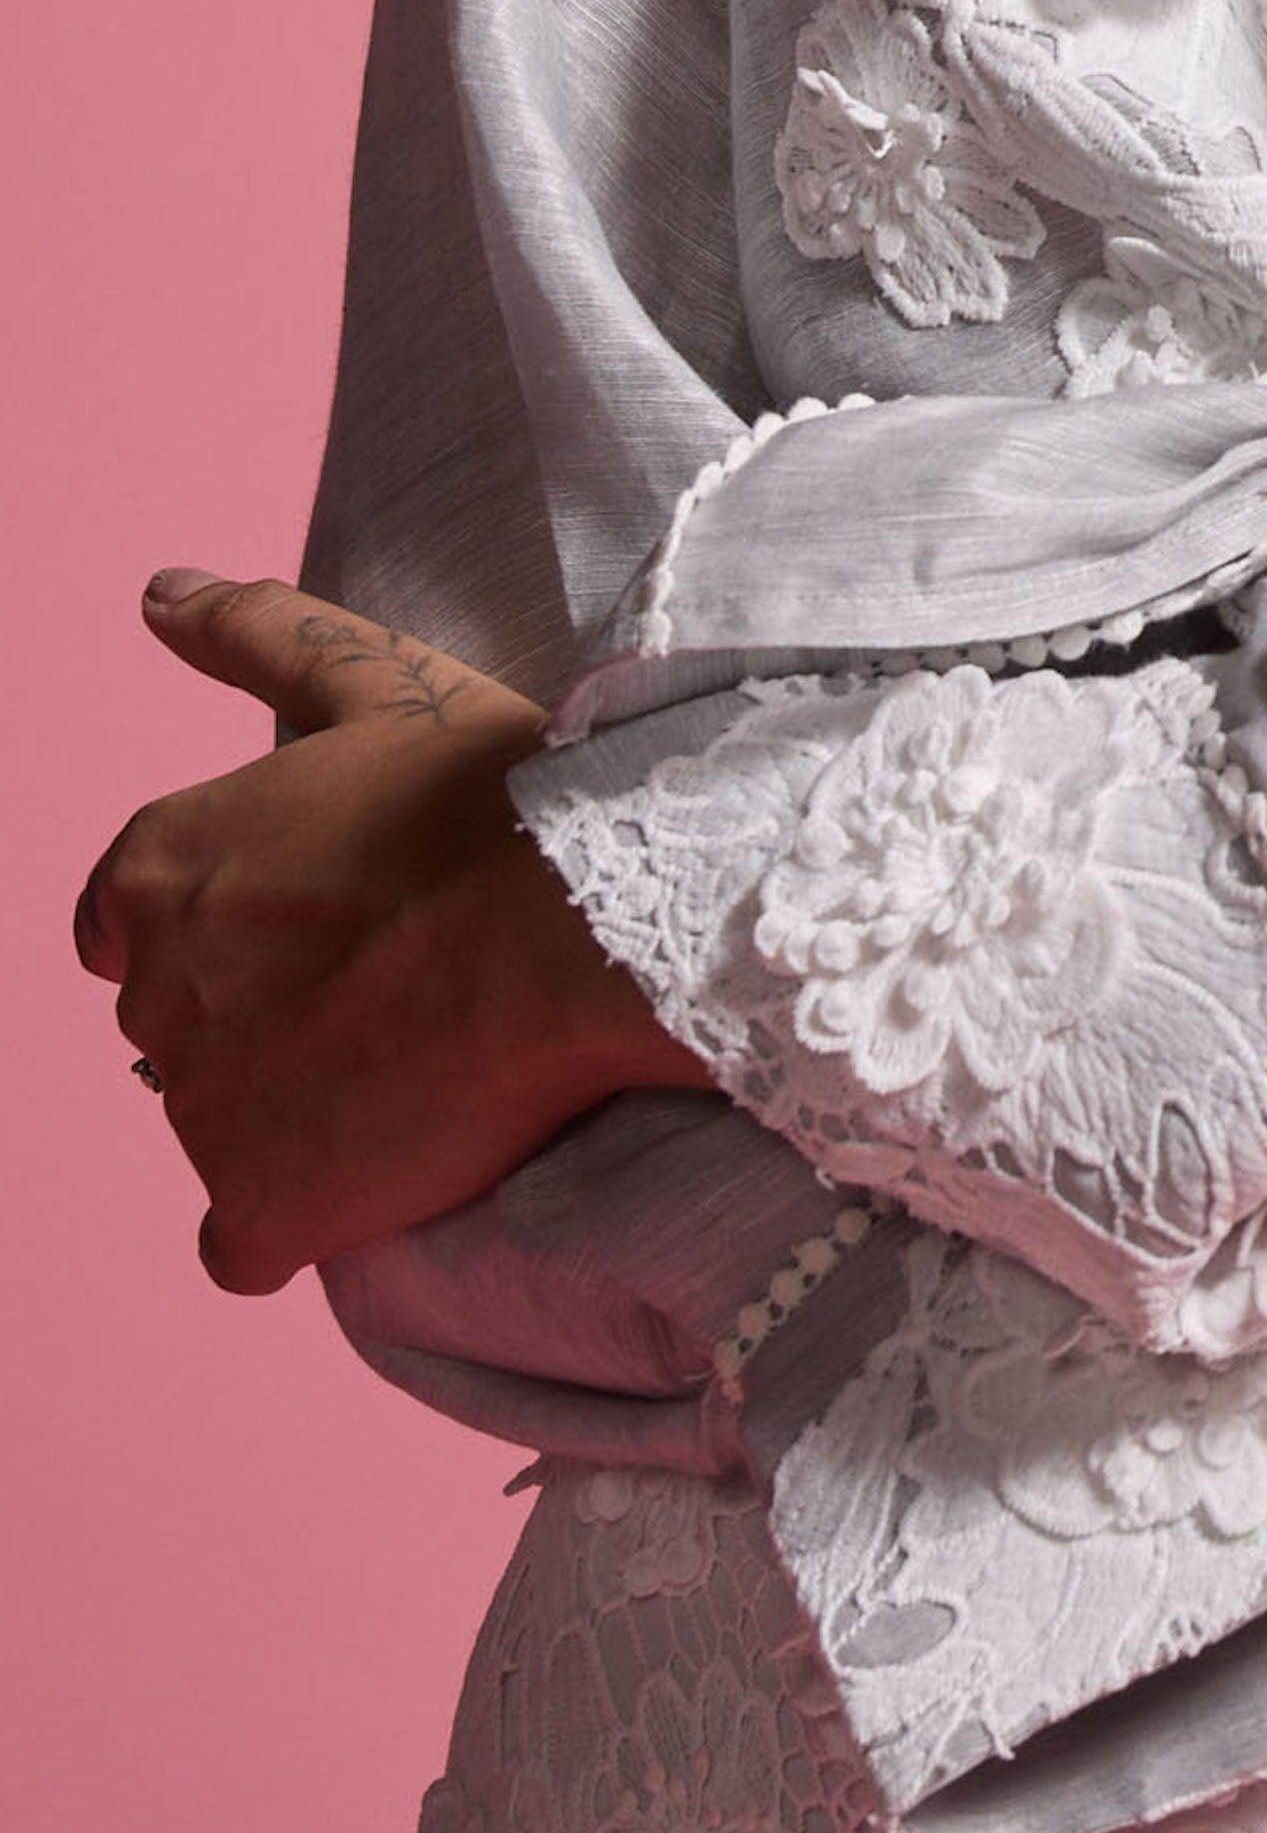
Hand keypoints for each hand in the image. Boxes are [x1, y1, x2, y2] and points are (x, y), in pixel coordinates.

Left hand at [73, 570, 708, 1291]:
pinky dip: (294, 1212)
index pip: (117, 921)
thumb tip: (155, 593)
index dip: (217, 919)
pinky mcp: (259, 1206)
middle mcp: (153, 993)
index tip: (308, 921)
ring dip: (292, 1104)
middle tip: (388, 979)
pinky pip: (242, 1239)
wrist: (582, 929)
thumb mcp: (376, 680)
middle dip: (260, 1010)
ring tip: (415, 1057)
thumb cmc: (490, 796)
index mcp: (158, 868)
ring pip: (218, 1124)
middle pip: (176, 1023)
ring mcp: (201, 1111)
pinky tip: (382, 1161)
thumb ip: (252, 636)